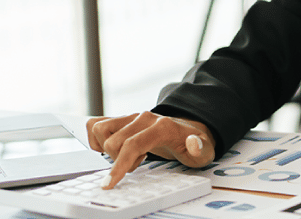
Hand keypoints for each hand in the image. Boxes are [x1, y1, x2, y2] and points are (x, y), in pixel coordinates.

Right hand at [86, 112, 214, 187]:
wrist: (187, 130)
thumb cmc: (193, 144)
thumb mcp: (204, 151)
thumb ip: (200, 149)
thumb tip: (193, 142)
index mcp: (162, 126)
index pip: (133, 144)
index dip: (119, 165)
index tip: (110, 183)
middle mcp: (144, 117)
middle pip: (114, 141)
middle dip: (119, 160)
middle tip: (139, 163)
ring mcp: (132, 116)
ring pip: (100, 129)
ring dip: (108, 149)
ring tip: (128, 155)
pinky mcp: (123, 119)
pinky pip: (97, 124)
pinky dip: (97, 139)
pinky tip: (114, 149)